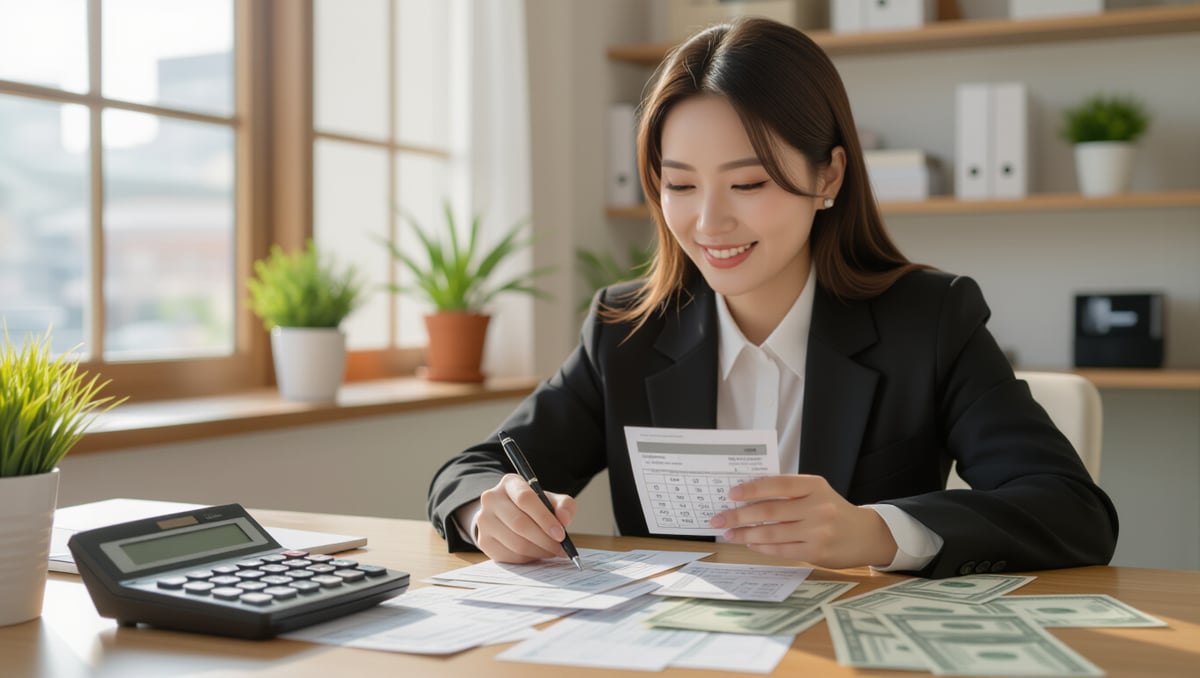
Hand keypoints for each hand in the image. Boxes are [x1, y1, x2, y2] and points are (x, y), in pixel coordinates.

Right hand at [476, 473, 576, 563]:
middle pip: (519, 523)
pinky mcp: (484, 541)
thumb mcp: (550, 500)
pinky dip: (528, 558)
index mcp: (509, 483)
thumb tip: (564, 519)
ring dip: (538, 551)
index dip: (545, 518)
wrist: (508, 515)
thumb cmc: (533, 507)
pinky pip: (509, 556)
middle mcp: (491, 499)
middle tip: (560, 549)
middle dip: (544, 540)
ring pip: (515, 543)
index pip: (525, 499)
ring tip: (551, 551)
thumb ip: (564, 505)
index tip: (561, 535)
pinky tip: (537, 553)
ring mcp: (484, 521)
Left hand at [710, 475, 897, 568]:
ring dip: (746, 534)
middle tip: (719, 519)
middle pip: (769, 510)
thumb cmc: (832, 510)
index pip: (778, 484)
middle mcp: (817, 507)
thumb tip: (746, 498)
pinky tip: (750, 544)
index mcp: (815, 486)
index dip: (752, 488)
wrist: (865, 535)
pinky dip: (762, 547)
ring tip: (729, 533)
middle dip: (739, 515)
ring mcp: (818, 530)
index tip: (732, 494)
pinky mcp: (816, 552)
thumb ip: (788, 494)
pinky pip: (781, 549)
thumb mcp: (816, 494)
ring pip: (772, 532)